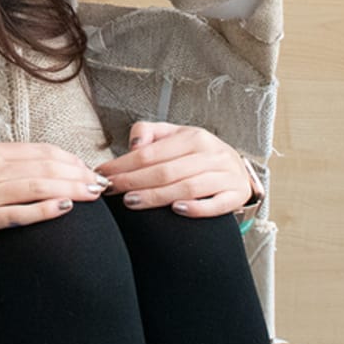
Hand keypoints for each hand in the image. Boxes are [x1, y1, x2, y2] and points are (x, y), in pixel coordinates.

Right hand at [0, 141, 108, 235]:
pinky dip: (44, 210)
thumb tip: (43, 165)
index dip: (69, 159)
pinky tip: (64, 210)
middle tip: (100, 183)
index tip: (88, 168)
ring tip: (92, 194)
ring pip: (36, 186)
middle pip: (43, 167)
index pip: (40, 151)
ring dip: (69, 189)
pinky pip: (17, 213)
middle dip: (77, 174)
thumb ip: (5, 163)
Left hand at [94, 121, 259, 218]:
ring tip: (131, 202)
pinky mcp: (236, 196)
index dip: (124, 164)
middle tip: (111, 189)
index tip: (105, 173)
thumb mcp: (177, 135)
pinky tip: (177, 210)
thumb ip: (150, 132)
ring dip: (157, 196)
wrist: (237, 169)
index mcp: (194, 137)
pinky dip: (197, 208)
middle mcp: (211, 154)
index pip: (152, 152)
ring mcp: (226, 176)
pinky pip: (216, 204)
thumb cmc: (200, 154)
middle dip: (134, 181)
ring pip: (187, 187)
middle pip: (166, 171)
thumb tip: (134, 144)